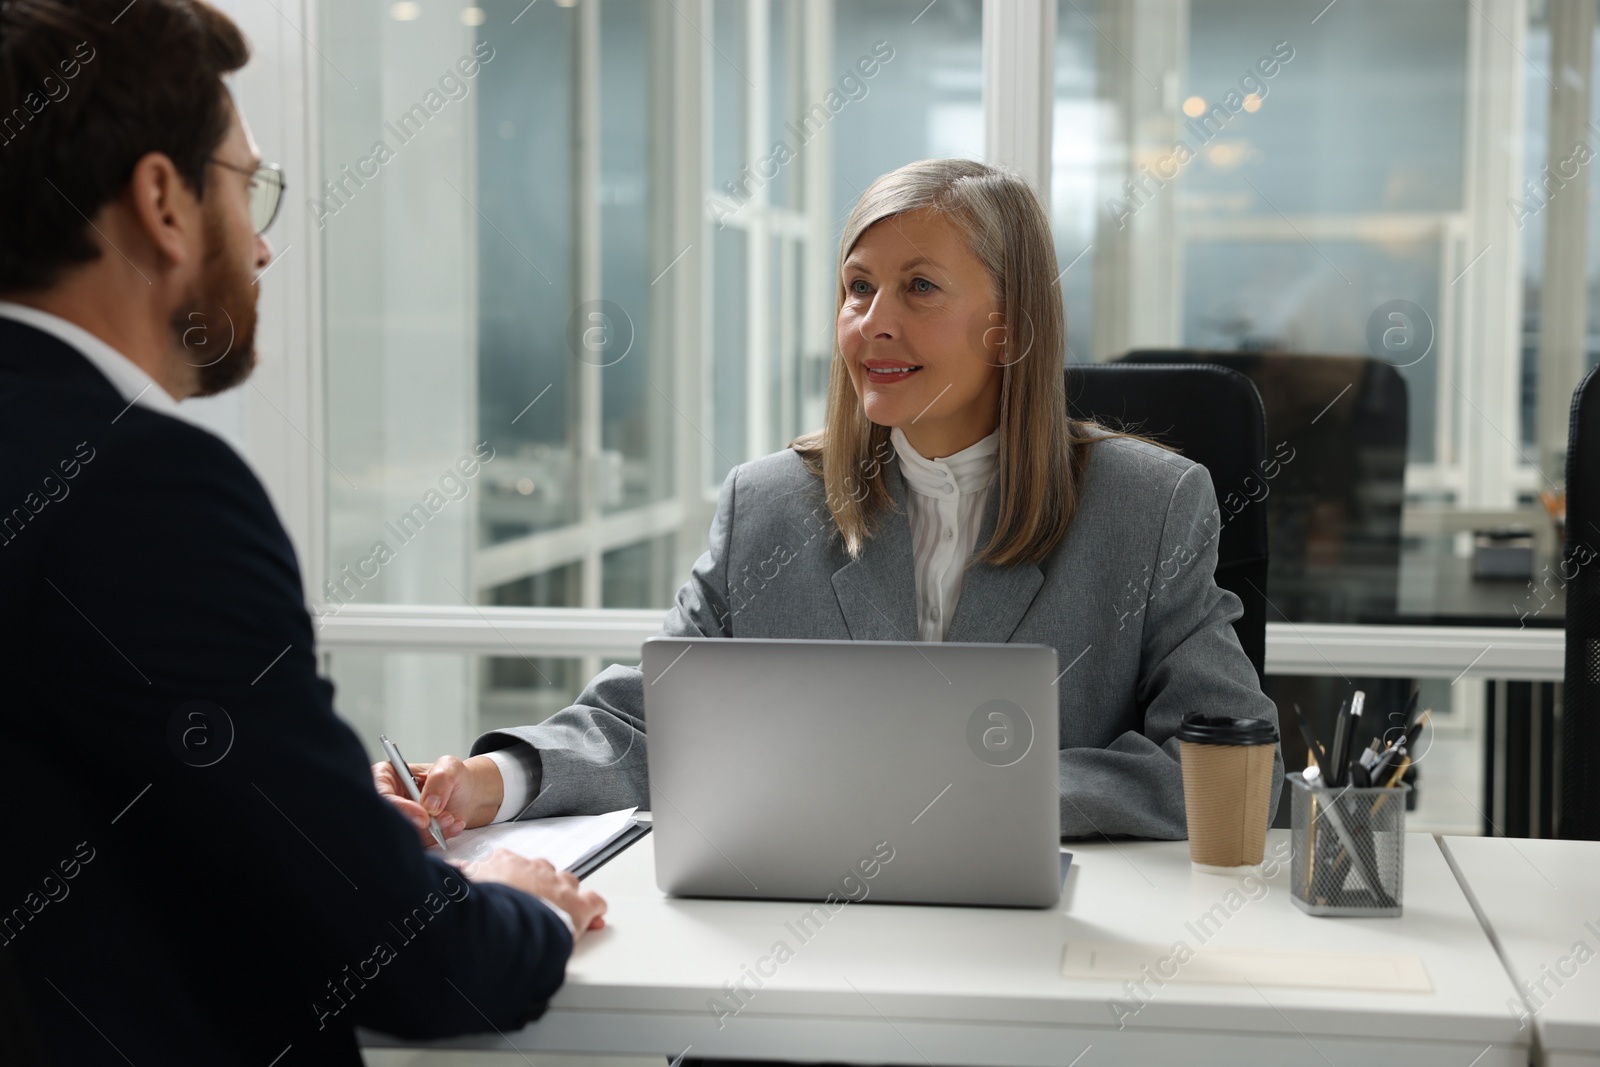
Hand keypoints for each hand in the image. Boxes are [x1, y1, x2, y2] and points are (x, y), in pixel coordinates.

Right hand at [372, 753, 504, 846]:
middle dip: (418, 824)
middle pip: (390, 819)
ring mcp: (399, 818)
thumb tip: (429, 805)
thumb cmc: (454, 777)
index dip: (400, 808)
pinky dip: (437, 838)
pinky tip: (453, 825)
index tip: (423, 816)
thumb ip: (439, 780)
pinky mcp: (409, 834)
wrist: (468, 795)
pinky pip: (417, 843)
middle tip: (443, 819)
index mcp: (387, 776)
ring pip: (404, 833)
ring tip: (451, 818)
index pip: (382, 795)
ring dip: (431, 832)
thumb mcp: (450, 767)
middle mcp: (389, 799)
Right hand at [451, 850, 607, 936]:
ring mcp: (557, 884)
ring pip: (566, 882)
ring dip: (562, 895)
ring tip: (558, 911)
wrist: (501, 927)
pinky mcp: (578, 904)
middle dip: (537, 885)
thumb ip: (452, 878)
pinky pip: (594, 901)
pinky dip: (594, 909)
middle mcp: (532, 869)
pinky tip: (593, 917)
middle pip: (540, 871)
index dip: (511, 879)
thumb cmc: (478, 911)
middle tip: (532, 904)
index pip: (508, 864)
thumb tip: (441, 872)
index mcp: (502, 864)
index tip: (508, 888)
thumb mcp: (457, 891)